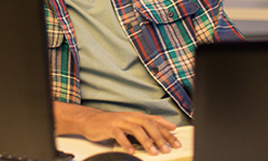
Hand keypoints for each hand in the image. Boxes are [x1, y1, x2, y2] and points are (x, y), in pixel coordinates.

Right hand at [54, 102, 181, 155]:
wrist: (91, 120)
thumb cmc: (112, 124)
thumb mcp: (131, 123)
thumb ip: (146, 126)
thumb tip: (165, 129)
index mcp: (136, 116)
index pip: (155, 121)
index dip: (167, 131)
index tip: (176, 141)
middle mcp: (129, 116)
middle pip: (148, 124)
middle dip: (159, 137)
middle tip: (167, 149)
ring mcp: (119, 121)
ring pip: (136, 128)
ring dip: (146, 141)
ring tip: (153, 152)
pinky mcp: (109, 126)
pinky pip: (119, 134)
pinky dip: (126, 143)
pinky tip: (131, 151)